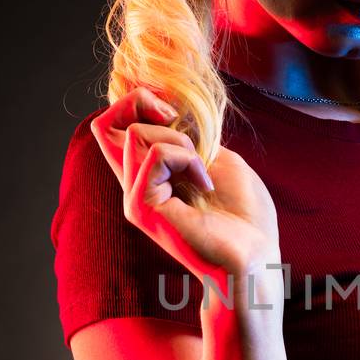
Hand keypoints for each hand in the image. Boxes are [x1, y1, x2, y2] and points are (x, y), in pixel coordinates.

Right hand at [91, 87, 281, 293]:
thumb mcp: (221, 160)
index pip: (113, 127)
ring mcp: (135, 198)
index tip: (174, 114)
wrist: (256, 256)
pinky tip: (205, 184)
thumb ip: (191, 138)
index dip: (136, 103)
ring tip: (202, 171)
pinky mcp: (142, 208)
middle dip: (140, 103)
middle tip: (179, 125)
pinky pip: (155, 155)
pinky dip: (187, 159)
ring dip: (179, 141)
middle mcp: (135, 185)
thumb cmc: (246, 217)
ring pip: (133, 134)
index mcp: (151, 175)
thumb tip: (171, 117)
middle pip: (103, 126)